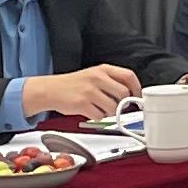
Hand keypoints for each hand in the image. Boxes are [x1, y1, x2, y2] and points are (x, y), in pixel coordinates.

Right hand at [21, 65, 142, 124]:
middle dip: (123, 104)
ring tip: (100, 109)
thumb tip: (130, 94)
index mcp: (102, 69)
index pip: (128, 76)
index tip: (137, 96)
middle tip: (117, 107)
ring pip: (113, 107)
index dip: (137, 88)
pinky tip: (91, 112)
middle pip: (124, 94)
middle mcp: (97, 78)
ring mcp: (90, 91)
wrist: (50, 90)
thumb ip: (111, 81)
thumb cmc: (72, 84)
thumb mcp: (93, 75)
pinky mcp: (83, 104)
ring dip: (109, 113)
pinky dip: (98, 118)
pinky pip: (100, 116)